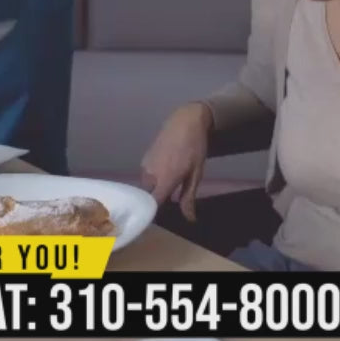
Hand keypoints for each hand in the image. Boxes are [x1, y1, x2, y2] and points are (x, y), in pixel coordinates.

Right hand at [140, 103, 212, 220]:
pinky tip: (164, 174)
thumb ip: (189, 197)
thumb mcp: (196, 174)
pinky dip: (153, 180)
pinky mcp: (144, 159)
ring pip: (146, 187)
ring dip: (155, 189)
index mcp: (164, 179)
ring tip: (170, 185)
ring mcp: (145, 166)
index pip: (153, 205)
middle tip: (171, 200)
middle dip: (157, 201)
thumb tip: (190, 219)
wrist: (185, 121)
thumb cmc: (194, 148)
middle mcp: (150, 174)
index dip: (156, 213)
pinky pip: (146, 176)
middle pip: (148, 197)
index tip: (163, 217)